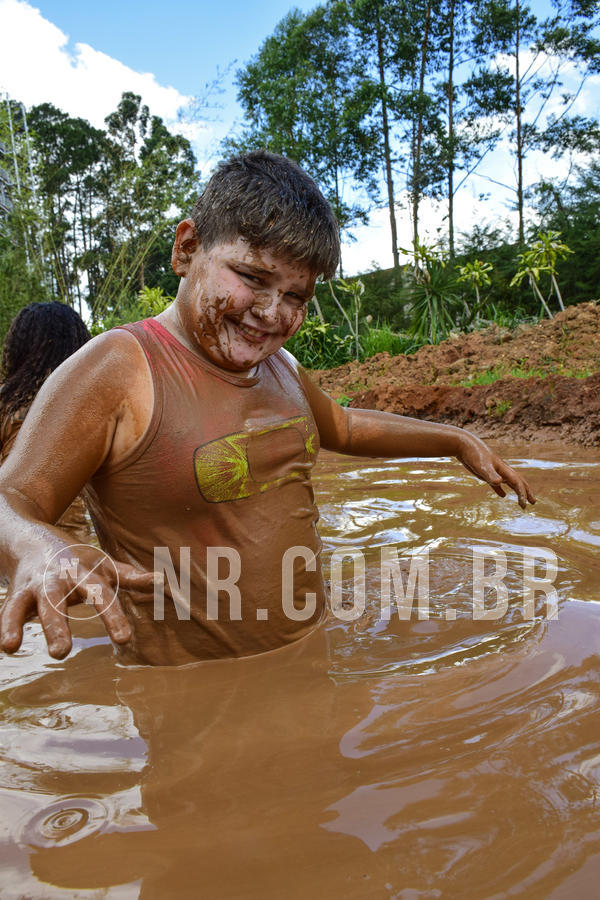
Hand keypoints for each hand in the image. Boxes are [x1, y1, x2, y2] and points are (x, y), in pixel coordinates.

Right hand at [0, 535, 156, 659]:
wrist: (31, 536)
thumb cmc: (77, 559)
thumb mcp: (104, 565)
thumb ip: (131, 577)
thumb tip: (162, 581)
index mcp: (86, 574)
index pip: (101, 596)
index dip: (112, 617)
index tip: (123, 640)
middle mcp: (60, 579)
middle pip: (58, 602)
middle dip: (57, 626)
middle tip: (60, 653)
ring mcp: (37, 585)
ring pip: (31, 606)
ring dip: (22, 626)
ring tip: (16, 648)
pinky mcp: (17, 592)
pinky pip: (10, 610)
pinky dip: (6, 626)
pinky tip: (6, 646)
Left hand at [456, 434, 535, 509]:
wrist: (464, 445)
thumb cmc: (474, 454)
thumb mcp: (482, 466)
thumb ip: (491, 474)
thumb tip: (500, 483)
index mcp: (503, 469)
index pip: (517, 483)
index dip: (522, 494)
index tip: (523, 505)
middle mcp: (502, 470)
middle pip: (518, 482)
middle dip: (526, 492)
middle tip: (534, 502)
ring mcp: (494, 472)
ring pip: (509, 483)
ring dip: (517, 491)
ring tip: (522, 500)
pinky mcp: (486, 473)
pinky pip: (496, 484)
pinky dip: (500, 490)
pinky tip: (502, 495)